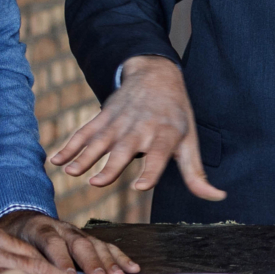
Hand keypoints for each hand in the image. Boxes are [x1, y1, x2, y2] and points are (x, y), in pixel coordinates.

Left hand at [0, 210, 135, 273]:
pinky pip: (106, 245)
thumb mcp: (4, 245)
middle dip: (91, 262)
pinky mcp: (86, 237)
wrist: (19, 218)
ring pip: (94, 243)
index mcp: (37, 228)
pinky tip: (131, 268)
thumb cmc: (10, 238)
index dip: (61, 259)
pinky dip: (119, 257)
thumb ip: (13, 259)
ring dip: (108, 261)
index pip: (51, 242)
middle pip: (78, 243)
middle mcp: (60, 227)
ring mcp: (75, 231)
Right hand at [46, 55, 225, 198]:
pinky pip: (84, 132)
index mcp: (164, 136)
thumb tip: (218, 197)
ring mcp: (119, 122)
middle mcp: (140, 129)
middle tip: (97, 182)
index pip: (157, 156)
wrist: (155, 75)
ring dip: (84, 156)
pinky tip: (56, 160)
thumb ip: (196, 174)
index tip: (140, 187)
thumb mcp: (190, 142)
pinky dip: (69, 145)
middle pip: (124, 150)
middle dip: (110, 166)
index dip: (150, 172)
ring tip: (71, 172)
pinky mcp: (103, 117)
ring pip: (99, 141)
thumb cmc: (175, 116)